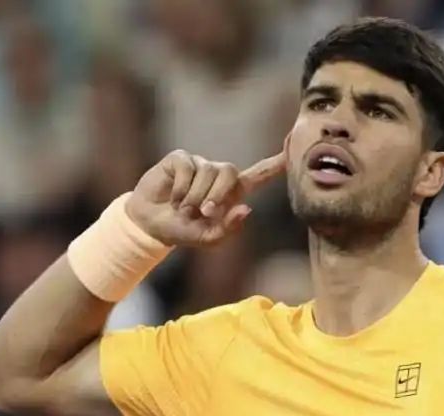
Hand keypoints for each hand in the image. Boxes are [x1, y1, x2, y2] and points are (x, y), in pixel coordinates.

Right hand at [126, 149, 284, 245]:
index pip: (258, 174)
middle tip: (203, 213)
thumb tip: (245, 209)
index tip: (291, 149)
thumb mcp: (207, 238)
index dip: (274, 164)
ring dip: (194, 197)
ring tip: (184, 209)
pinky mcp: (180, 159)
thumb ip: (228, 228)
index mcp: (232, 192)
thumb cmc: (183, 230)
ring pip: (207, 173)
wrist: (151, 225)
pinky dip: (180, 189)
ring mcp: (199, 164)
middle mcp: (218, 174)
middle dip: (216, 195)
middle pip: (229, 172)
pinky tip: (173, 199)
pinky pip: (187, 169)